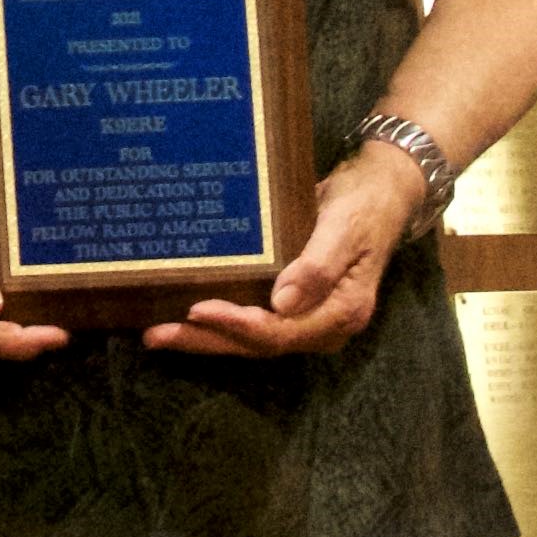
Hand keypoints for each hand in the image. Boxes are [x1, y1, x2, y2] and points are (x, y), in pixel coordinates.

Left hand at [147, 147, 418, 357]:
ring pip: (250, 338)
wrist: (379, 192)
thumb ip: (318, 267)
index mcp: (339, 314)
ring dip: (206, 337)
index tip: (197, 309)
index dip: (237, 325)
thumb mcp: (345, 229)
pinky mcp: (292, 306)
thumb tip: (283, 304)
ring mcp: (306, 319)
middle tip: (156, 334)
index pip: (279, 332)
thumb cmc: (363, 207)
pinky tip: (185, 316)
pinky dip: (219, 322)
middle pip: (258, 344)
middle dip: (207, 340)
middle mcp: (321, 326)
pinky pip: (252, 322)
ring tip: (157, 333)